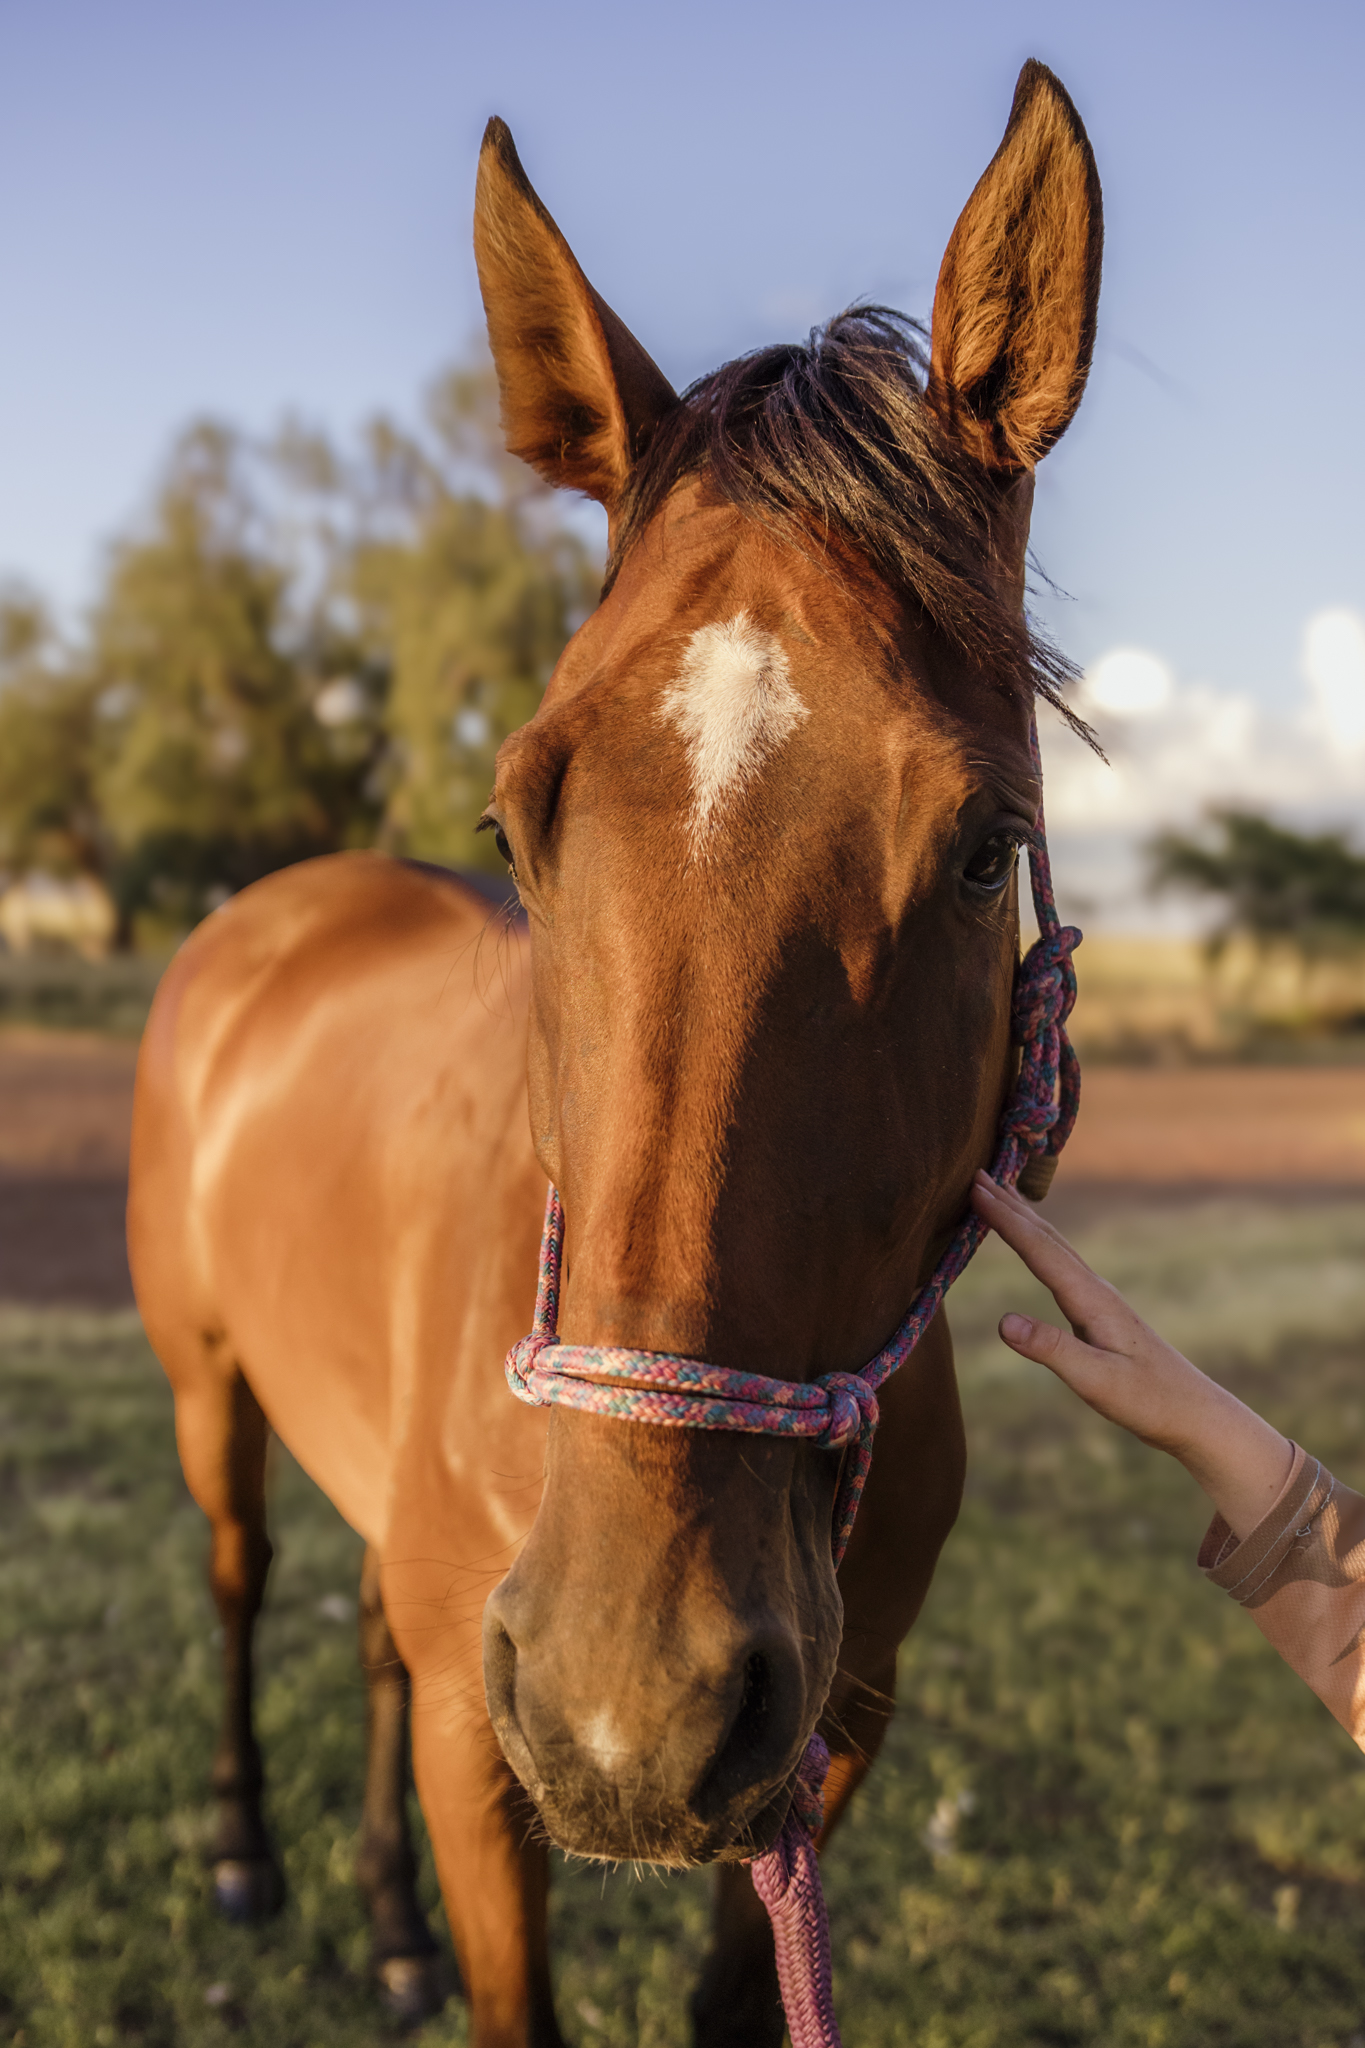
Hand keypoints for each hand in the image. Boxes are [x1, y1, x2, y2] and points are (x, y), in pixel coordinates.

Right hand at [969, 1171, 1292, 1541]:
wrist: (1195, 1413)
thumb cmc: (1148, 1400)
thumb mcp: (1095, 1381)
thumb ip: (1050, 1349)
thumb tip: (1002, 1320)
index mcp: (1091, 1299)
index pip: (1040, 1250)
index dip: (1005, 1220)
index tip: (975, 1189)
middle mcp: (1095, 1290)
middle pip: (1047, 1237)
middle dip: (1010, 1206)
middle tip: (976, 1174)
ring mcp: (1099, 1300)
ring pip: (1055, 1247)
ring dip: (1024, 1219)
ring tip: (998, 1196)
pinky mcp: (1100, 1313)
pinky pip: (1061, 1264)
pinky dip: (1039, 1243)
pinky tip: (1036, 1246)